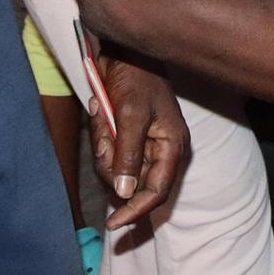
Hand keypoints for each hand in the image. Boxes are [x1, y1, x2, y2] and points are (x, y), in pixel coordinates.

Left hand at [90, 51, 190, 230]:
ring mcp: (144, 145)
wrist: (122, 51)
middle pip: (133, 184)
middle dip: (111, 165)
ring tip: (102, 116)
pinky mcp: (128, 139)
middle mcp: (161, 151)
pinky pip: (109, 154)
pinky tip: (101, 112)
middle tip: (102, 137)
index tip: (114, 224)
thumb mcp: (130, 115)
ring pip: (117, 170)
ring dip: (103, 148)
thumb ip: (128, 155)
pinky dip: (101, 139)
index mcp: (172, 147)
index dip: (136, 211)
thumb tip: (125, 193)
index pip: (157, 192)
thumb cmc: (135, 78)